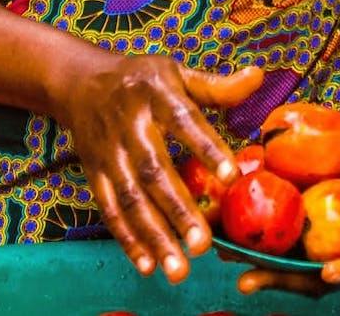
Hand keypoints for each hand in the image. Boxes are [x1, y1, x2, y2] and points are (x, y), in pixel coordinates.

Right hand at [55, 55, 262, 284]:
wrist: (80, 82)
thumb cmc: (142, 79)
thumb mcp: (176, 72)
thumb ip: (216, 86)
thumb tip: (259, 77)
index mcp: (155, 94)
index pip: (184, 120)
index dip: (206, 147)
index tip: (232, 176)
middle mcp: (130, 126)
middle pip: (154, 171)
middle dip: (178, 210)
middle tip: (203, 245)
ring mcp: (109, 153)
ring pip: (130, 199)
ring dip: (153, 236)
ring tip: (178, 268)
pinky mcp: (94, 173)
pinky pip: (110, 209)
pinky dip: (127, 239)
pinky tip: (148, 264)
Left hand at [236, 152, 339, 294]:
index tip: (330, 271)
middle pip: (316, 280)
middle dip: (281, 281)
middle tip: (249, 281)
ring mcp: (322, 253)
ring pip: (290, 266)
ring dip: (256, 264)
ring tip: (224, 254)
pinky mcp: (304, 239)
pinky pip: (278, 242)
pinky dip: (252, 237)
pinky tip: (224, 227)